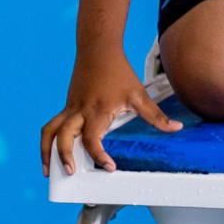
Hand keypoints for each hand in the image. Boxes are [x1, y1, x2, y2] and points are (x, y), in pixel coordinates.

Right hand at [41, 54, 181, 176]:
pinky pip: (52, 124)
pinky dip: (49, 140)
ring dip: (46, 151)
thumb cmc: (118, 72)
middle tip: (71, 173)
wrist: (98, 50)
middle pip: (63, 136)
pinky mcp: (67, 106)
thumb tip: (176, 128)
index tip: (109, 167)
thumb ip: (156, 115)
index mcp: (98, 110)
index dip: (99, 156)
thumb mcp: (139, 94)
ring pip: (50, 131)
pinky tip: (53, 151)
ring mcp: (70, 108)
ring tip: (48, 171)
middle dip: (63, 156)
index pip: (93, 139)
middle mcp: (80, 111)